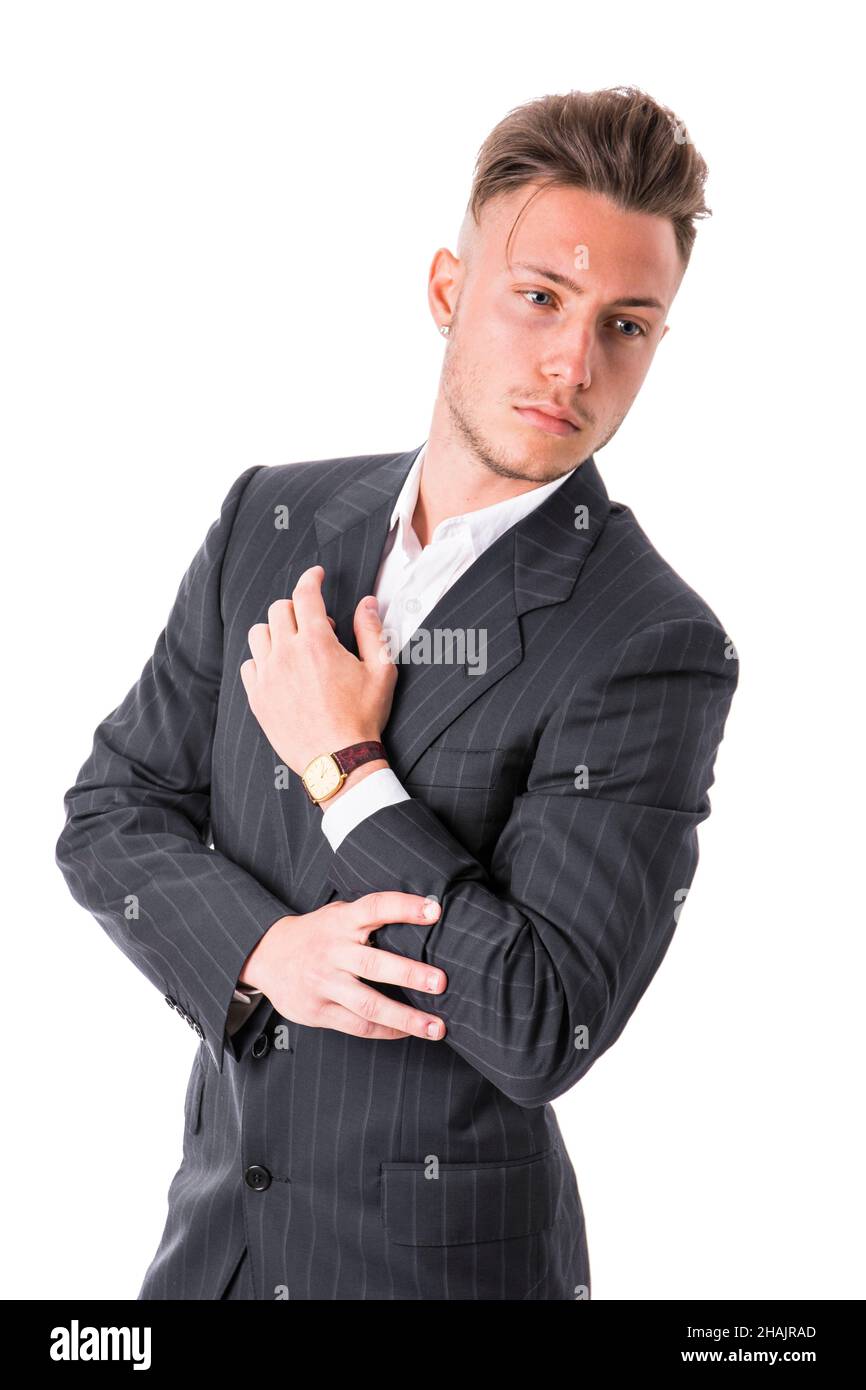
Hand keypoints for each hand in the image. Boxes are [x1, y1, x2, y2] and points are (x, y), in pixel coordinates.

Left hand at [240, 565, 396, 774]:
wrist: (338, 760)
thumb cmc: (362, 718)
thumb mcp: (381, 671)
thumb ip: (371, 631)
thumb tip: (367, 603)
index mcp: (317, 643)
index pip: (305, 594)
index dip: (311, 578)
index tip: (316, 575)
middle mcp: (286, 654)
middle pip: (279, 610)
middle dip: (297, 608)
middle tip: (315, 625)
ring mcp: (268, 676)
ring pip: (259, 634)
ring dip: (276, 631)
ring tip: (294, 646)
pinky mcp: (258, 698)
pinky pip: (249, 665)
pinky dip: (262, 660)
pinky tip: (280, 671)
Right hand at [240, 894, 447, 1040]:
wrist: (265, 955)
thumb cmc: (316, 933)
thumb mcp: (336, 914)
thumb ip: (368, 916)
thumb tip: (423, 913)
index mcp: (341, 921)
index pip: (376, 907)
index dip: (405, 907)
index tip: (435, 911)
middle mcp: (334, 952)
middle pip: (375, 964)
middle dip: (411, 975)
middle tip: (442, 982)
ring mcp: (325, 984)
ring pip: (369, 1004)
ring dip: (406, 1018)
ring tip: (437, 1026)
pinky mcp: (319, 1011)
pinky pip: (358, 1025)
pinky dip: (387, 1030)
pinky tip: (408, 1031)